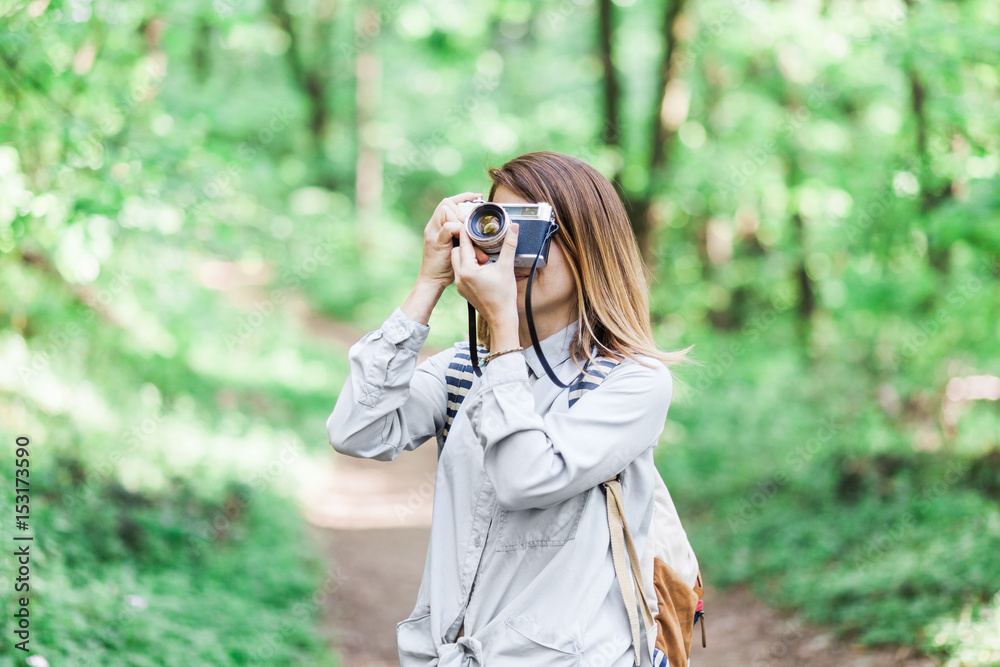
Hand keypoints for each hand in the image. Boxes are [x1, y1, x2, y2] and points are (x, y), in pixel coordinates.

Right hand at [416, 192, 482, 289]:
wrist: (432, 281)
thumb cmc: (447, 266)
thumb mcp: (458, 248)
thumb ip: (465, 238)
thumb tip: (485, 235)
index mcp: (439, 226)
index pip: (449, 202)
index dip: (463, 197)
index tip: (478, 196)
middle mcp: (433, 226)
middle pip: (446, 203)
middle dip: (461, 206)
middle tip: (472, 217)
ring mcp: (433, 233)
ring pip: (445, 211)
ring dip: (459, 217)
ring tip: (469, 226)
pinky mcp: (435, 242)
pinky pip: (447, 227)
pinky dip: (458, 228)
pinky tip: (465, 235)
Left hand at [451, 223, 519, 339]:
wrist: (501, 317)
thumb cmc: (504, 296)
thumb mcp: (506, 267)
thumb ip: (509, 245)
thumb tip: (513, 228)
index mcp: (467, 270)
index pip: (463, 244)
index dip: (467, 231)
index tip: (470, 223)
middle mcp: (459, 277)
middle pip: (456, 251)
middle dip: (467, 245)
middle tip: (481, 244)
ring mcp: (459, 284)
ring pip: (457, 262)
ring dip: (467, 256)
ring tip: (482, 257)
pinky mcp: (462, 290)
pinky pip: (460, 272)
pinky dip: (467, 266)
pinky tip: (480, 267)